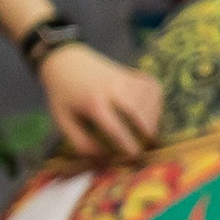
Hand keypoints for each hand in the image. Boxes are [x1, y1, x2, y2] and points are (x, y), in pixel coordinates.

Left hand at [39, 42, 160, 159]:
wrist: (64, 60)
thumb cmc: (63, 94)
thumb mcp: (63, 119)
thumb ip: (80, 141)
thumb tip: (101, 158)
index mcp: (92, 103)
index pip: (115, 127)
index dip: (127, 144)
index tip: (134, 157)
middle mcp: (111, 89)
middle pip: (137, 110)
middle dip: (147, 130)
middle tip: (150, 145)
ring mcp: (123, 78)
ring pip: (148, 98)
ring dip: (153, 117)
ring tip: (150, 132)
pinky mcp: (130, 72)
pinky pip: (151, 85)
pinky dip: (156, 99)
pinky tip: (151, 111)